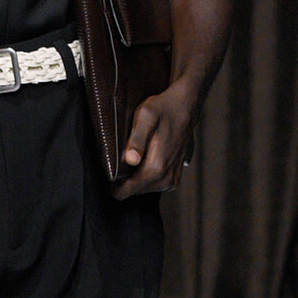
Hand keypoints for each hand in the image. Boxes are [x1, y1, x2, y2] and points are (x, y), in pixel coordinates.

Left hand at [112, 81, 196, 198]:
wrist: (185, 105)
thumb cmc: (163, 109)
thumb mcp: (145, 116)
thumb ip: (136, 139)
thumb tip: (130, 160)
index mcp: (156, 168)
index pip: (125, 191)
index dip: (114, 183)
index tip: (111, 169)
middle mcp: (166, 179)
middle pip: (134, 191)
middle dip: (126, 177)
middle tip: (126, 154)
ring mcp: (172, 180)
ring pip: (144, 188)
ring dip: (136, 175)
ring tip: (136, 153)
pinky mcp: (175, 177)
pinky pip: (155, 184)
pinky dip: (147, 175)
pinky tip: (146, 158)